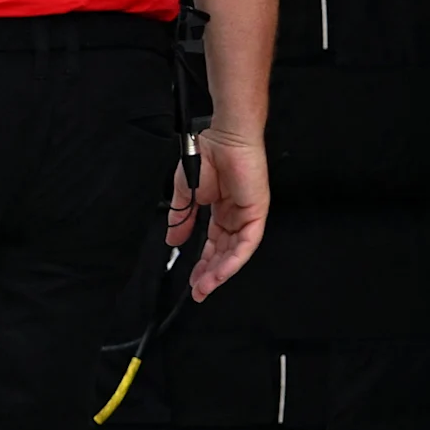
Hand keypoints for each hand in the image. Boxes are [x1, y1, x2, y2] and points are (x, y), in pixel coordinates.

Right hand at [180, 131, 269, 300]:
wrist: (222, 137)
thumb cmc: (206, 157)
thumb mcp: (185, 194)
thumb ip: (181, 219)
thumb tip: (172, 240)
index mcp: (221, 212)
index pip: (213, 245)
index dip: (202, 264)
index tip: (191, 280)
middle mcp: (236, 217)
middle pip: (224, 253)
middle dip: (210, 274)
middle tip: (198, 291)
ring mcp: (248, 216)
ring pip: (236, 252)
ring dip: (220, 271)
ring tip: (205, 286)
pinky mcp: (257, 213)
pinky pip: (247, 242)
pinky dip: (234, 259)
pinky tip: (221, 271)